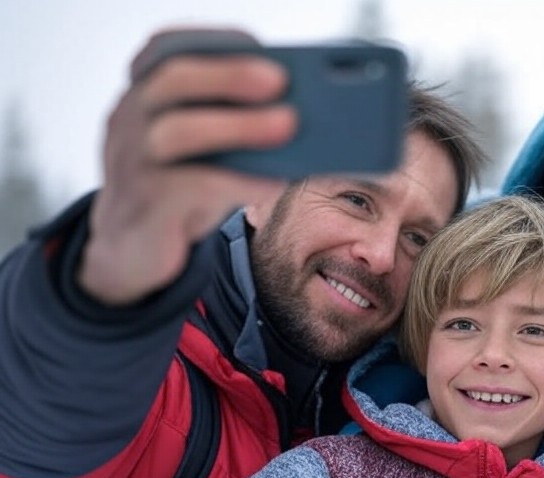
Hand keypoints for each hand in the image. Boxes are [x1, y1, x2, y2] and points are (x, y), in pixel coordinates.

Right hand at [81, 27, 293, 304]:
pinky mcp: (146, 206)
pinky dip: (240, 180)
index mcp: (142, 97)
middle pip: (170, 81)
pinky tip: (275, 181)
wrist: (130, 252)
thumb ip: (230, 130)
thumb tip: (297, 117)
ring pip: (177, 131)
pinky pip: (194, 186)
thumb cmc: (177, 191)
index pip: (162, 52)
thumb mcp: (199, 153)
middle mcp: (129, 120)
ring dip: (239, 125)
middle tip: (280, 79)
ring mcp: (132, 162)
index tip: (255, 42)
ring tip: (288, 125)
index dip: (207, 42)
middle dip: (229, 75)